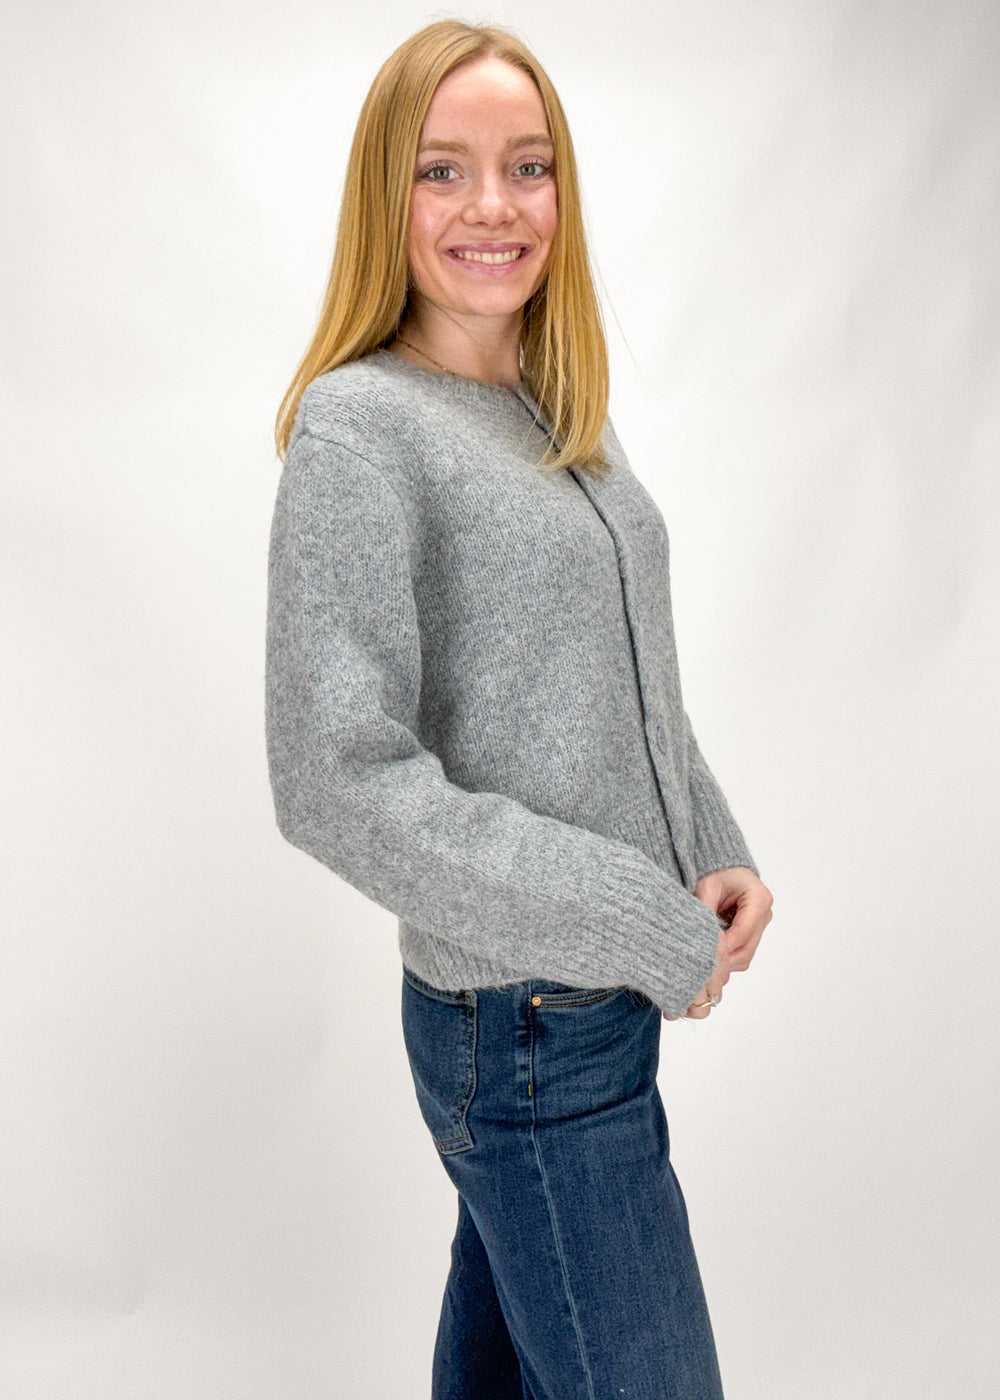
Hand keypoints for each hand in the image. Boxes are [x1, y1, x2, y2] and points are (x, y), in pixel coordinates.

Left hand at [674, 867, 772, 1019]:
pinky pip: (744, 952)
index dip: (723, 946)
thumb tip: (702, 939)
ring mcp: (762, 923)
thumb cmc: (717, 872)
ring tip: (704, 966)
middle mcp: (765, 912)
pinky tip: (712, 958)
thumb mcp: (707, 887)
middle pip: (746, 948)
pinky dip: (729, 958)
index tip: (704, 954)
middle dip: (724, 959)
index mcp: (759, 898)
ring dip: (726, 962)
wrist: (725, 868)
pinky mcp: (756, 931)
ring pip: (746, 954)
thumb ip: (705, 911)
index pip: (742, 933)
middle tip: (701, 968)